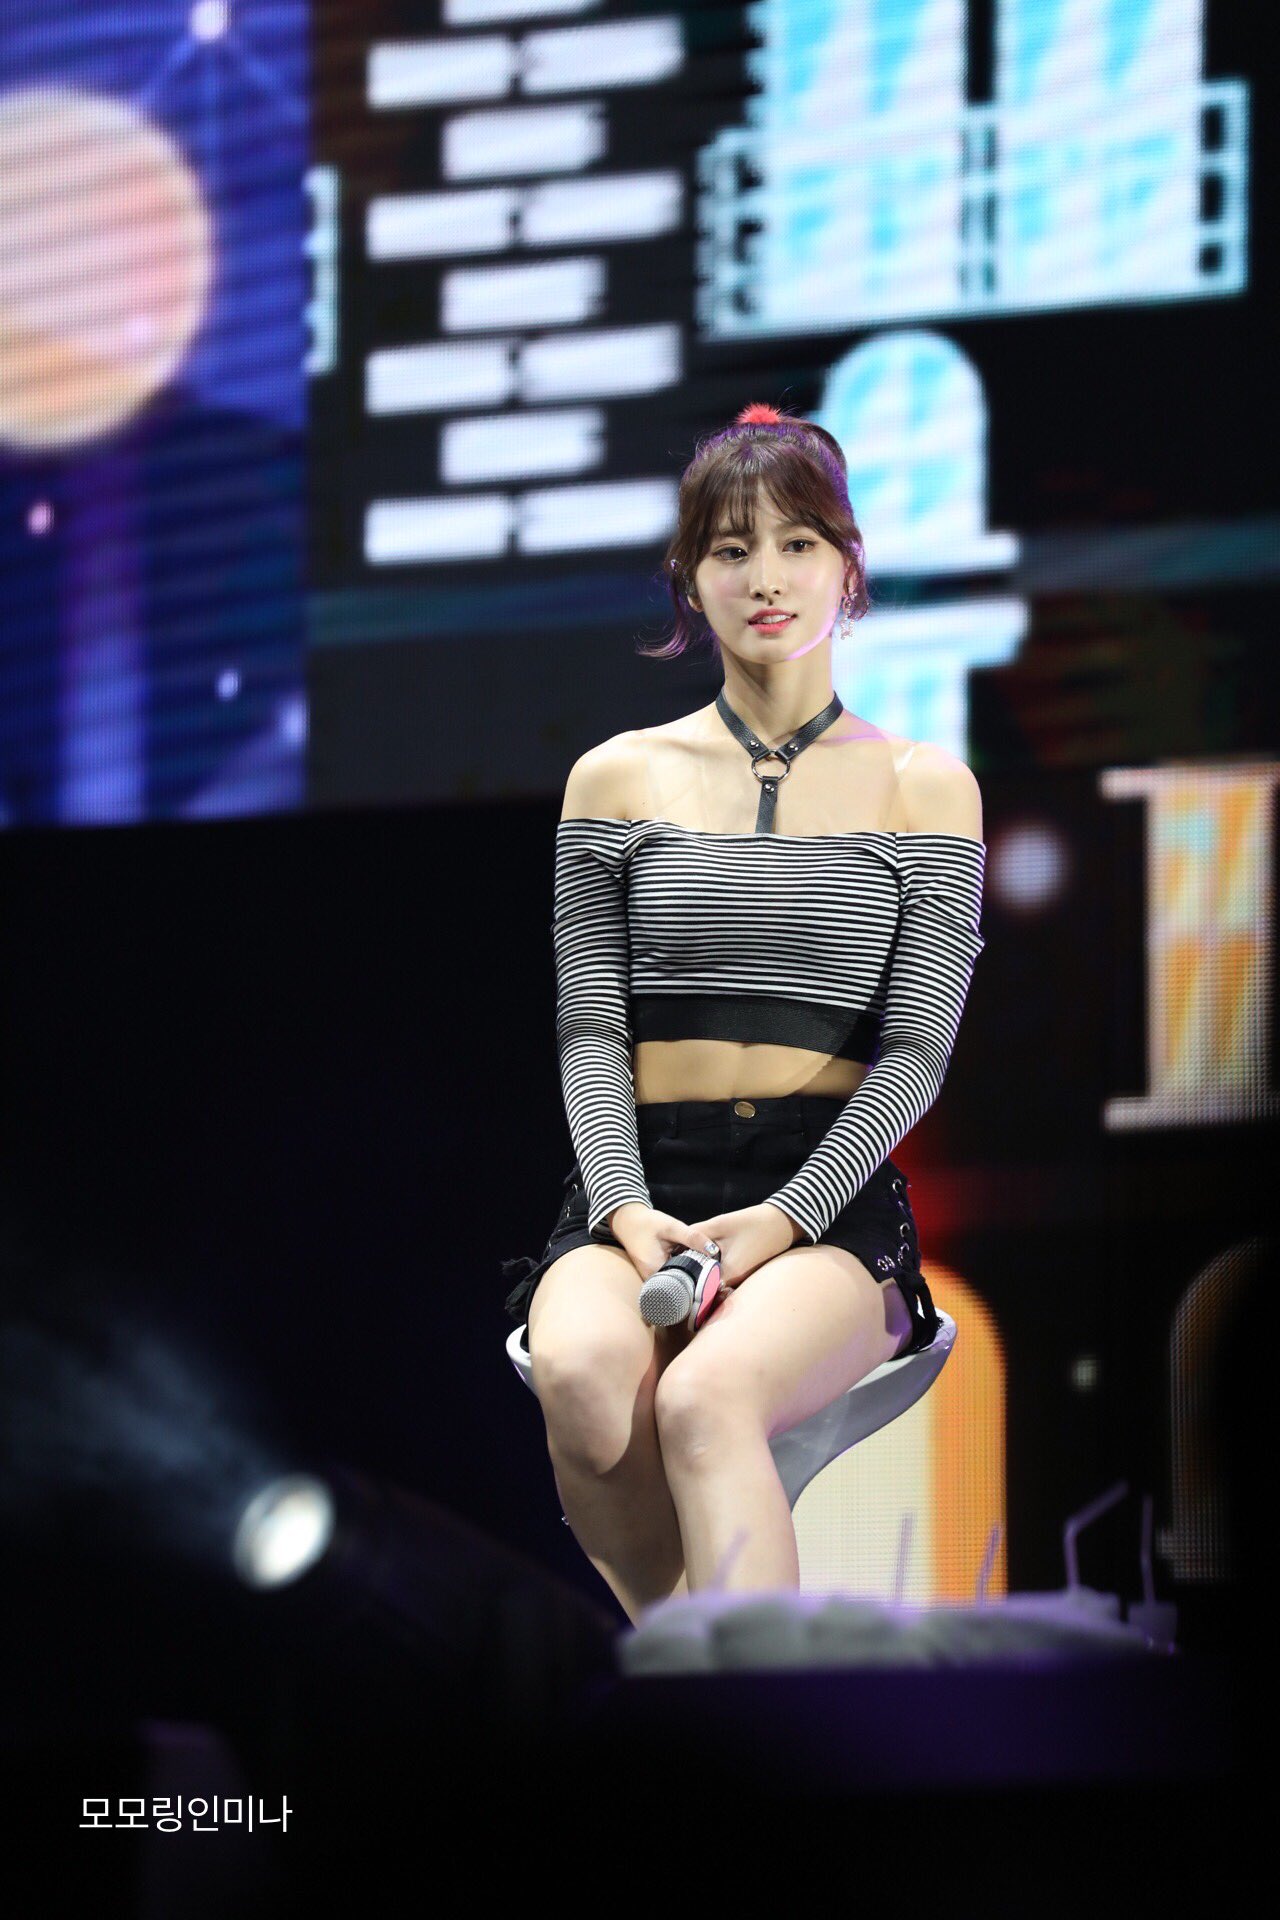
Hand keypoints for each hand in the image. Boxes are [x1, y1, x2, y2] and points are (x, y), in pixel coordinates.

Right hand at [609, 1203, 706, 1287]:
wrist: (628, 1220)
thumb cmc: (648, 1222)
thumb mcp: (671, 1227)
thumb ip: (692, 1238)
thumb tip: (713, 1250)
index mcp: (654, 1271)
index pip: (680, 1286)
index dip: (697, 1284)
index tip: (712, 1279)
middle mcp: (651, 1279)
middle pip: (678, 1286)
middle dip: (695, 1281)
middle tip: (711, 1275)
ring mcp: (651, 1277)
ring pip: (675, 1282)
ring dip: (688, 1276)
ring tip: (704, 1270)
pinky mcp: (654, 1272)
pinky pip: (671, 1276)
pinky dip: (681, 1271)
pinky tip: (691, 1264)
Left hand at [681, 1202, 803, 1291]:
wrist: (781, 1223)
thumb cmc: (751, 1223)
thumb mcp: (719, 1224)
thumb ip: (697, 1234)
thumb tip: (677, 1242)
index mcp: (728, 1273)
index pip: (699, 1286)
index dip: (685, 1279)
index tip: (671, 1271)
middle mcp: (734, 1282)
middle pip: (705, 1285)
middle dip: (691, 1276)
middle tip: (675, 1265)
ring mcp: (740, 1280)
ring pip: (714, 1281)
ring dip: (702, 1273)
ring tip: (686, 1260)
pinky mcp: (743, 1274)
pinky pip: (723, 1276)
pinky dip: (713, 1270)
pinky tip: (705, 1258)